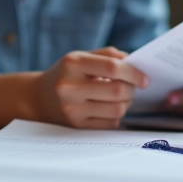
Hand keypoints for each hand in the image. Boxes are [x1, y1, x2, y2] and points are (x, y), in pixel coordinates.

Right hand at [32, 47, 148, 128]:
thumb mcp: (81, 56)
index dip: (134, 73)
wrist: (38, 97)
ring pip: (116, 110)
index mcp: (73, 64)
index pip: (112, 68)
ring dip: (127, 103)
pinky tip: (109, 108)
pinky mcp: (76, 126)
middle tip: (133, 87)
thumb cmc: (67, 73)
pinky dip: (116, 115)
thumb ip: (108, 55)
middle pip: (117, 91)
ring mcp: (72, 109)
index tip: (144, 78)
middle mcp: (69, 87)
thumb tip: (135, 63)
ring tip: (122, 97)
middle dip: (132, 89)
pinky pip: (110, 123)